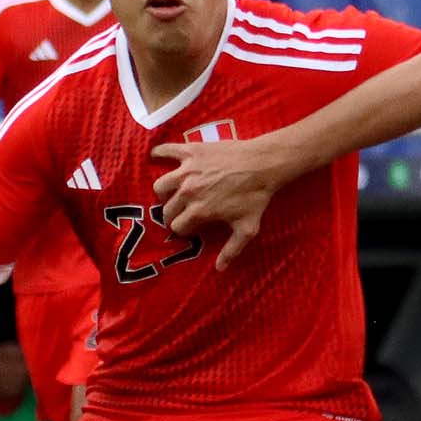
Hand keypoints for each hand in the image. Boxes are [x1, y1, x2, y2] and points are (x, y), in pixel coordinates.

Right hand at [151, 138, 288, 269]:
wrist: (263, 164)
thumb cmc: (256, 196)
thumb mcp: (247, 229)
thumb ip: (231, 250)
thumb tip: (219, 269)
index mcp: (199, 211)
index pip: (177, 227)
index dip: (185, 229)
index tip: (193, 226)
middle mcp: (188, 192)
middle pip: (167, 210)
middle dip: (174, 214)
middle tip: (184, 211)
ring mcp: (188, 171)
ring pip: (160, 186)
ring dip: (165, 192)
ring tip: (174, 192)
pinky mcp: (191, 152)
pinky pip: (166, 151)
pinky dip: (159, 154)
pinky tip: (157, 156)